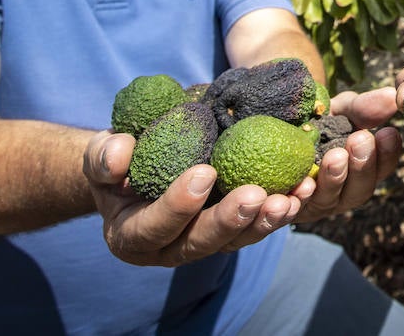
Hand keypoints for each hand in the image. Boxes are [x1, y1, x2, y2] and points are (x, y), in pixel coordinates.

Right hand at [84, 130, 301, 265]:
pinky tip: (302, 192)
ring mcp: (204, 242)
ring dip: (264, 221)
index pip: (153, 226)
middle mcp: (169, 249)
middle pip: (201, 242)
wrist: (139, 164)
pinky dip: (280, 210)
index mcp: (131, 237)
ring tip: (288, 199)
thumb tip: (117, 157)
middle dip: (230, 220)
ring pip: (237, 240)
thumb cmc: (118, 159)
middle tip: (256, 194)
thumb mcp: (101, 154)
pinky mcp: (232, 230)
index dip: (177, 205)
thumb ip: (103, 157)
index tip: (203, 173)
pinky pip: (257, 224)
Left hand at [294, 87, 403, 223]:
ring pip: (328, 200)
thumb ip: (363, 108)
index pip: (380, 169)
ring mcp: (313, 204)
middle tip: (361, 140)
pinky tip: (303, 182)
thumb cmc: (315, 119)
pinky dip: (299, 196)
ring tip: (335, 156)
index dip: (387, 154)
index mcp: (360, 172)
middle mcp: (341, 193)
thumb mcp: (340, 110)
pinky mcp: (285, 208)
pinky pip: (293, 206)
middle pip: (358, 191)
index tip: (389, 132)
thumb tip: (390, 96)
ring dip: (334, 179)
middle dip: (362, 166)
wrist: (273, 125)